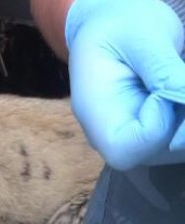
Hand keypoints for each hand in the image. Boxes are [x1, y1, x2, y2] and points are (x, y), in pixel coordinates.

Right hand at [66, 0, 184, 169]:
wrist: (112, 24)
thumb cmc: (119, 25)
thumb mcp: (142, 37)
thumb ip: (165, 72)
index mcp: (94, 112)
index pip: (125, 149)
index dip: (158, 126)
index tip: (165, 89)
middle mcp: (109, 133)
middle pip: (153, 154)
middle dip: (183, 123)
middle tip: (180, 79)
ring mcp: (130, 136)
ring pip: (174, 150)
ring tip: (178, 79)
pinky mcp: (151, 133)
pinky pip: (180, 139)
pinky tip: (180, 90)